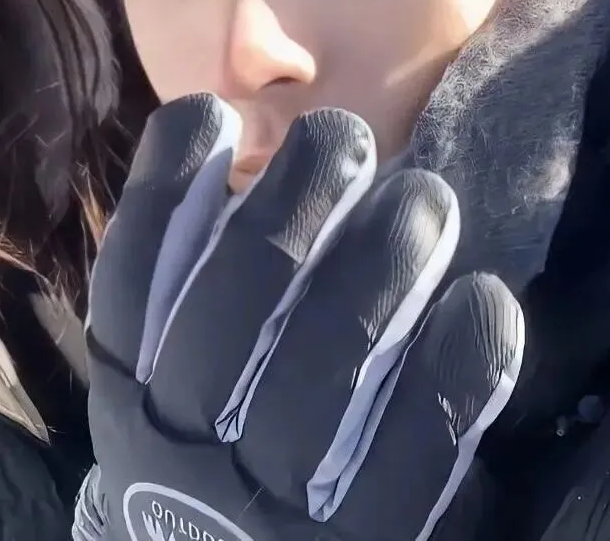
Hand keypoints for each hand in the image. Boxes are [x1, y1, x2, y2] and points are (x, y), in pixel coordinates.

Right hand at [76, 94, 524, 540]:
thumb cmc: (192, 439)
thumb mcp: (152, 371)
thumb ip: (178, 281)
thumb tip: (236, 150)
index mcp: (128, 384)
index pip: (131, 270)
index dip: (165, 180)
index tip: (211, 111)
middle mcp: (181, 436)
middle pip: (232, 302)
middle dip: (292, 201)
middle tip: (341, 133)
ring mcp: (265, 498)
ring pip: (323, 368)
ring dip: (378, 264)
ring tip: (422, 194)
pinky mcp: (354, 538)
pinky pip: (411, 455)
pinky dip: (451, 369)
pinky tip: (481, 299)